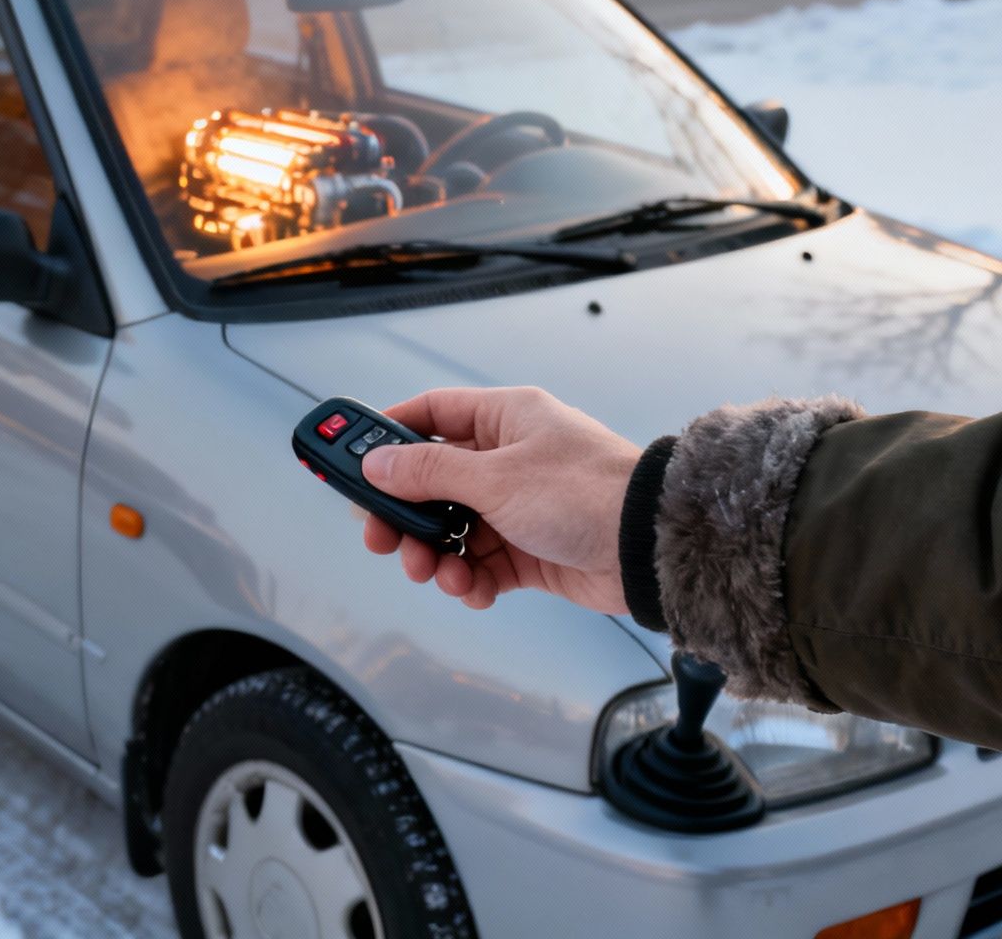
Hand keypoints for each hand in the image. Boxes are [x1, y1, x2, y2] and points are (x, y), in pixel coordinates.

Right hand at [359, 387, 642, 613]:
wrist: (649, 548)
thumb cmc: (588, 493)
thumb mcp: (495, 477)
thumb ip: (429, 472)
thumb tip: (376, 464)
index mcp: (504, 419)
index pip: (431, 413)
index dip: (389, 435)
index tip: (353, 462)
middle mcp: (509, 458)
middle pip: (433, 482)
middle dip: (405, 514)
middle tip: (381, 538)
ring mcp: (520, 506)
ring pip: (454, 529)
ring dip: (437, 555)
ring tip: (438, 573)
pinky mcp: (531, 549)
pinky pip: (484, 564)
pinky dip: (472, 580)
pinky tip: (474, 588)